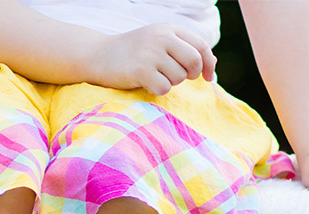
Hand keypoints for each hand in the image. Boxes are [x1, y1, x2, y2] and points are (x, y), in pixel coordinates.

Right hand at [87, 23, 215, 95]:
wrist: (97, 56)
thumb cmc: (132, 53)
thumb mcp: (158, 42)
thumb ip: (183, 49)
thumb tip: (211, 68)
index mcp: (169, 29)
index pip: (201, 46)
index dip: (209, 64)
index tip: (208, 78)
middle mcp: (162, 38)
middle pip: (194, 62)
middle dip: (191, 75)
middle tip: (179, 78)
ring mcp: (150, 53)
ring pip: (179, 77)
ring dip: (170, 82)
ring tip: (155, 77)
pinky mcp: (140, 70)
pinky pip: (164, 87)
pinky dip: (158, 90)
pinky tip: (146, 83)